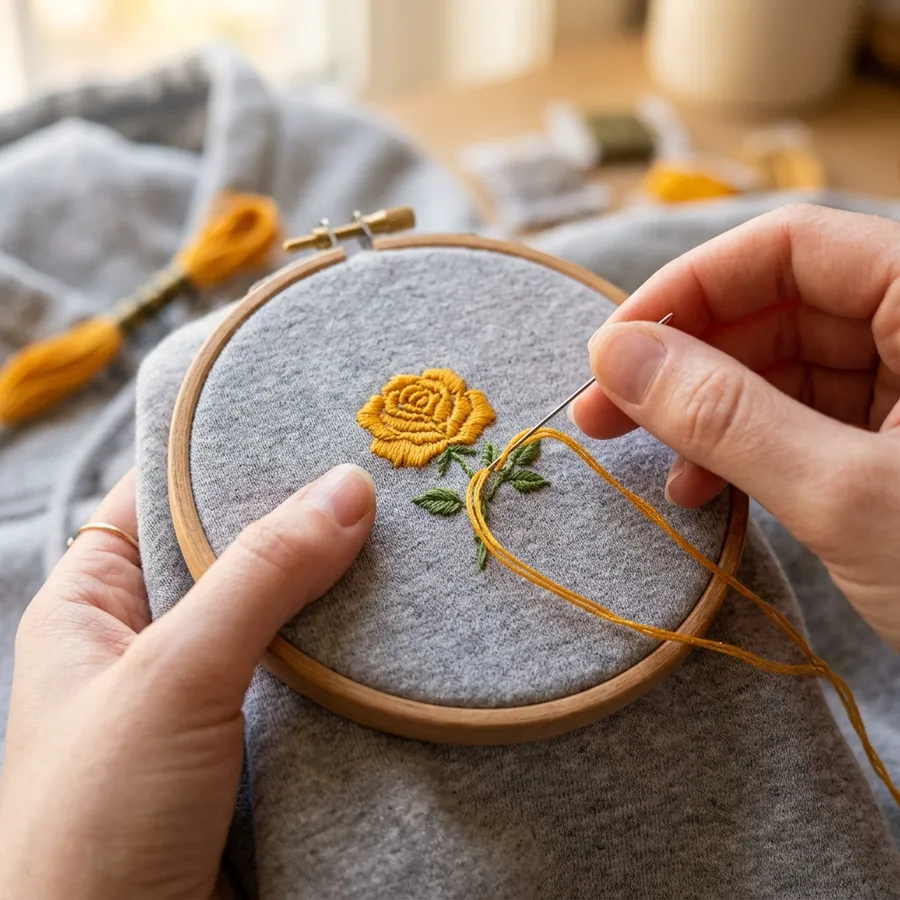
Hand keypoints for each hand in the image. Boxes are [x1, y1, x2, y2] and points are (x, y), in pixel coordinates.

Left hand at [0, 464, 375, 899]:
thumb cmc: (95, 827)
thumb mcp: (170, 678)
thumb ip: (257, 577)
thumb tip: (346, 489)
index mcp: (95, 604)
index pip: (160, 495)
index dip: (224, 454)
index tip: (306, 422)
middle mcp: (151, 641)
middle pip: (233, 552)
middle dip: (301, 521)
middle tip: (382, 476)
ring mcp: (208, 695)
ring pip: (281, 617)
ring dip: (335, 592)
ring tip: (409, 536)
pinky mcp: (258, 746)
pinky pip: (310, 677)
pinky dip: (350, 655)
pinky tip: (400, 627)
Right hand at [572, 204, 899, 649]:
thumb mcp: (846, 495)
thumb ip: (724, 414)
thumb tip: (614, 354)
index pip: (789, 247)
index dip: (687, 291)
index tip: (612, 351)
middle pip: (780, 309)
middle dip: (686, 364)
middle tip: (604, 416)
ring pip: (787, 370)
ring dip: (711, 416)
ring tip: (661, 473)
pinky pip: (809, 423)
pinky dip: (751, 452)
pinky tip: (710, 491)